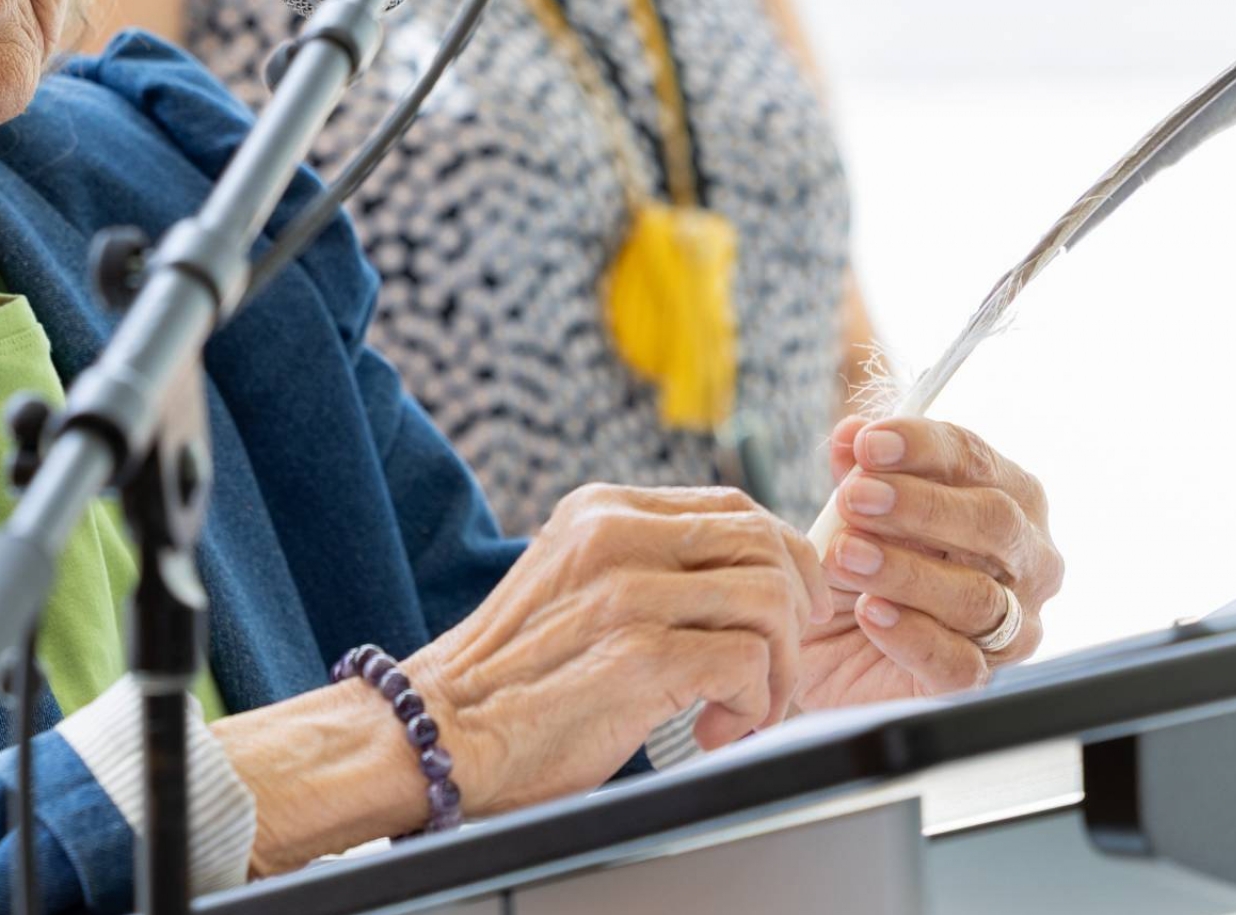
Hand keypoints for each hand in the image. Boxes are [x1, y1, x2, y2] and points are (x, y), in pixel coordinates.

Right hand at [403, 484, 834, 812]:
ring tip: (740, 710)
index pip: (736, 506)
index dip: (783, 562)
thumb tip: (747, 579)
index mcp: (603, 510)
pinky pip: (747, 662)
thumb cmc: (514, 678)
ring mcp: (626, 592)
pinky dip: (753, 705)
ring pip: (771, 601)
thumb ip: (645, 565)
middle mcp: (616, 535)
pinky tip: (713, 730)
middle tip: (774, 671)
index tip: (786, 617)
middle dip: (797, 613)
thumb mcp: (578, 584)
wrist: (438, 730)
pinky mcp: (637, 655)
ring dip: (778, 670)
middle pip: (766, 543)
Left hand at [794, 416, 1061, 711]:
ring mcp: (1011, 625)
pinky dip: (912, 634)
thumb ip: (855, 473)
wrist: (825, 645)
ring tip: (845, 555)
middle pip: (994, 521)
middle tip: (855, 498)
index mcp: (1004, 497)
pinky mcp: (978, 681)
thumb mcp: (847, 513)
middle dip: (921, 505)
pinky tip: (871, 612)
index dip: (923, 447)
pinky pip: (961, 663)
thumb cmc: (856, 565)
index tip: (869, 444)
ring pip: (977, 595)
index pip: (976, 460)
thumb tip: (853, 434)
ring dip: (906, 570)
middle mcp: (1025, 560)